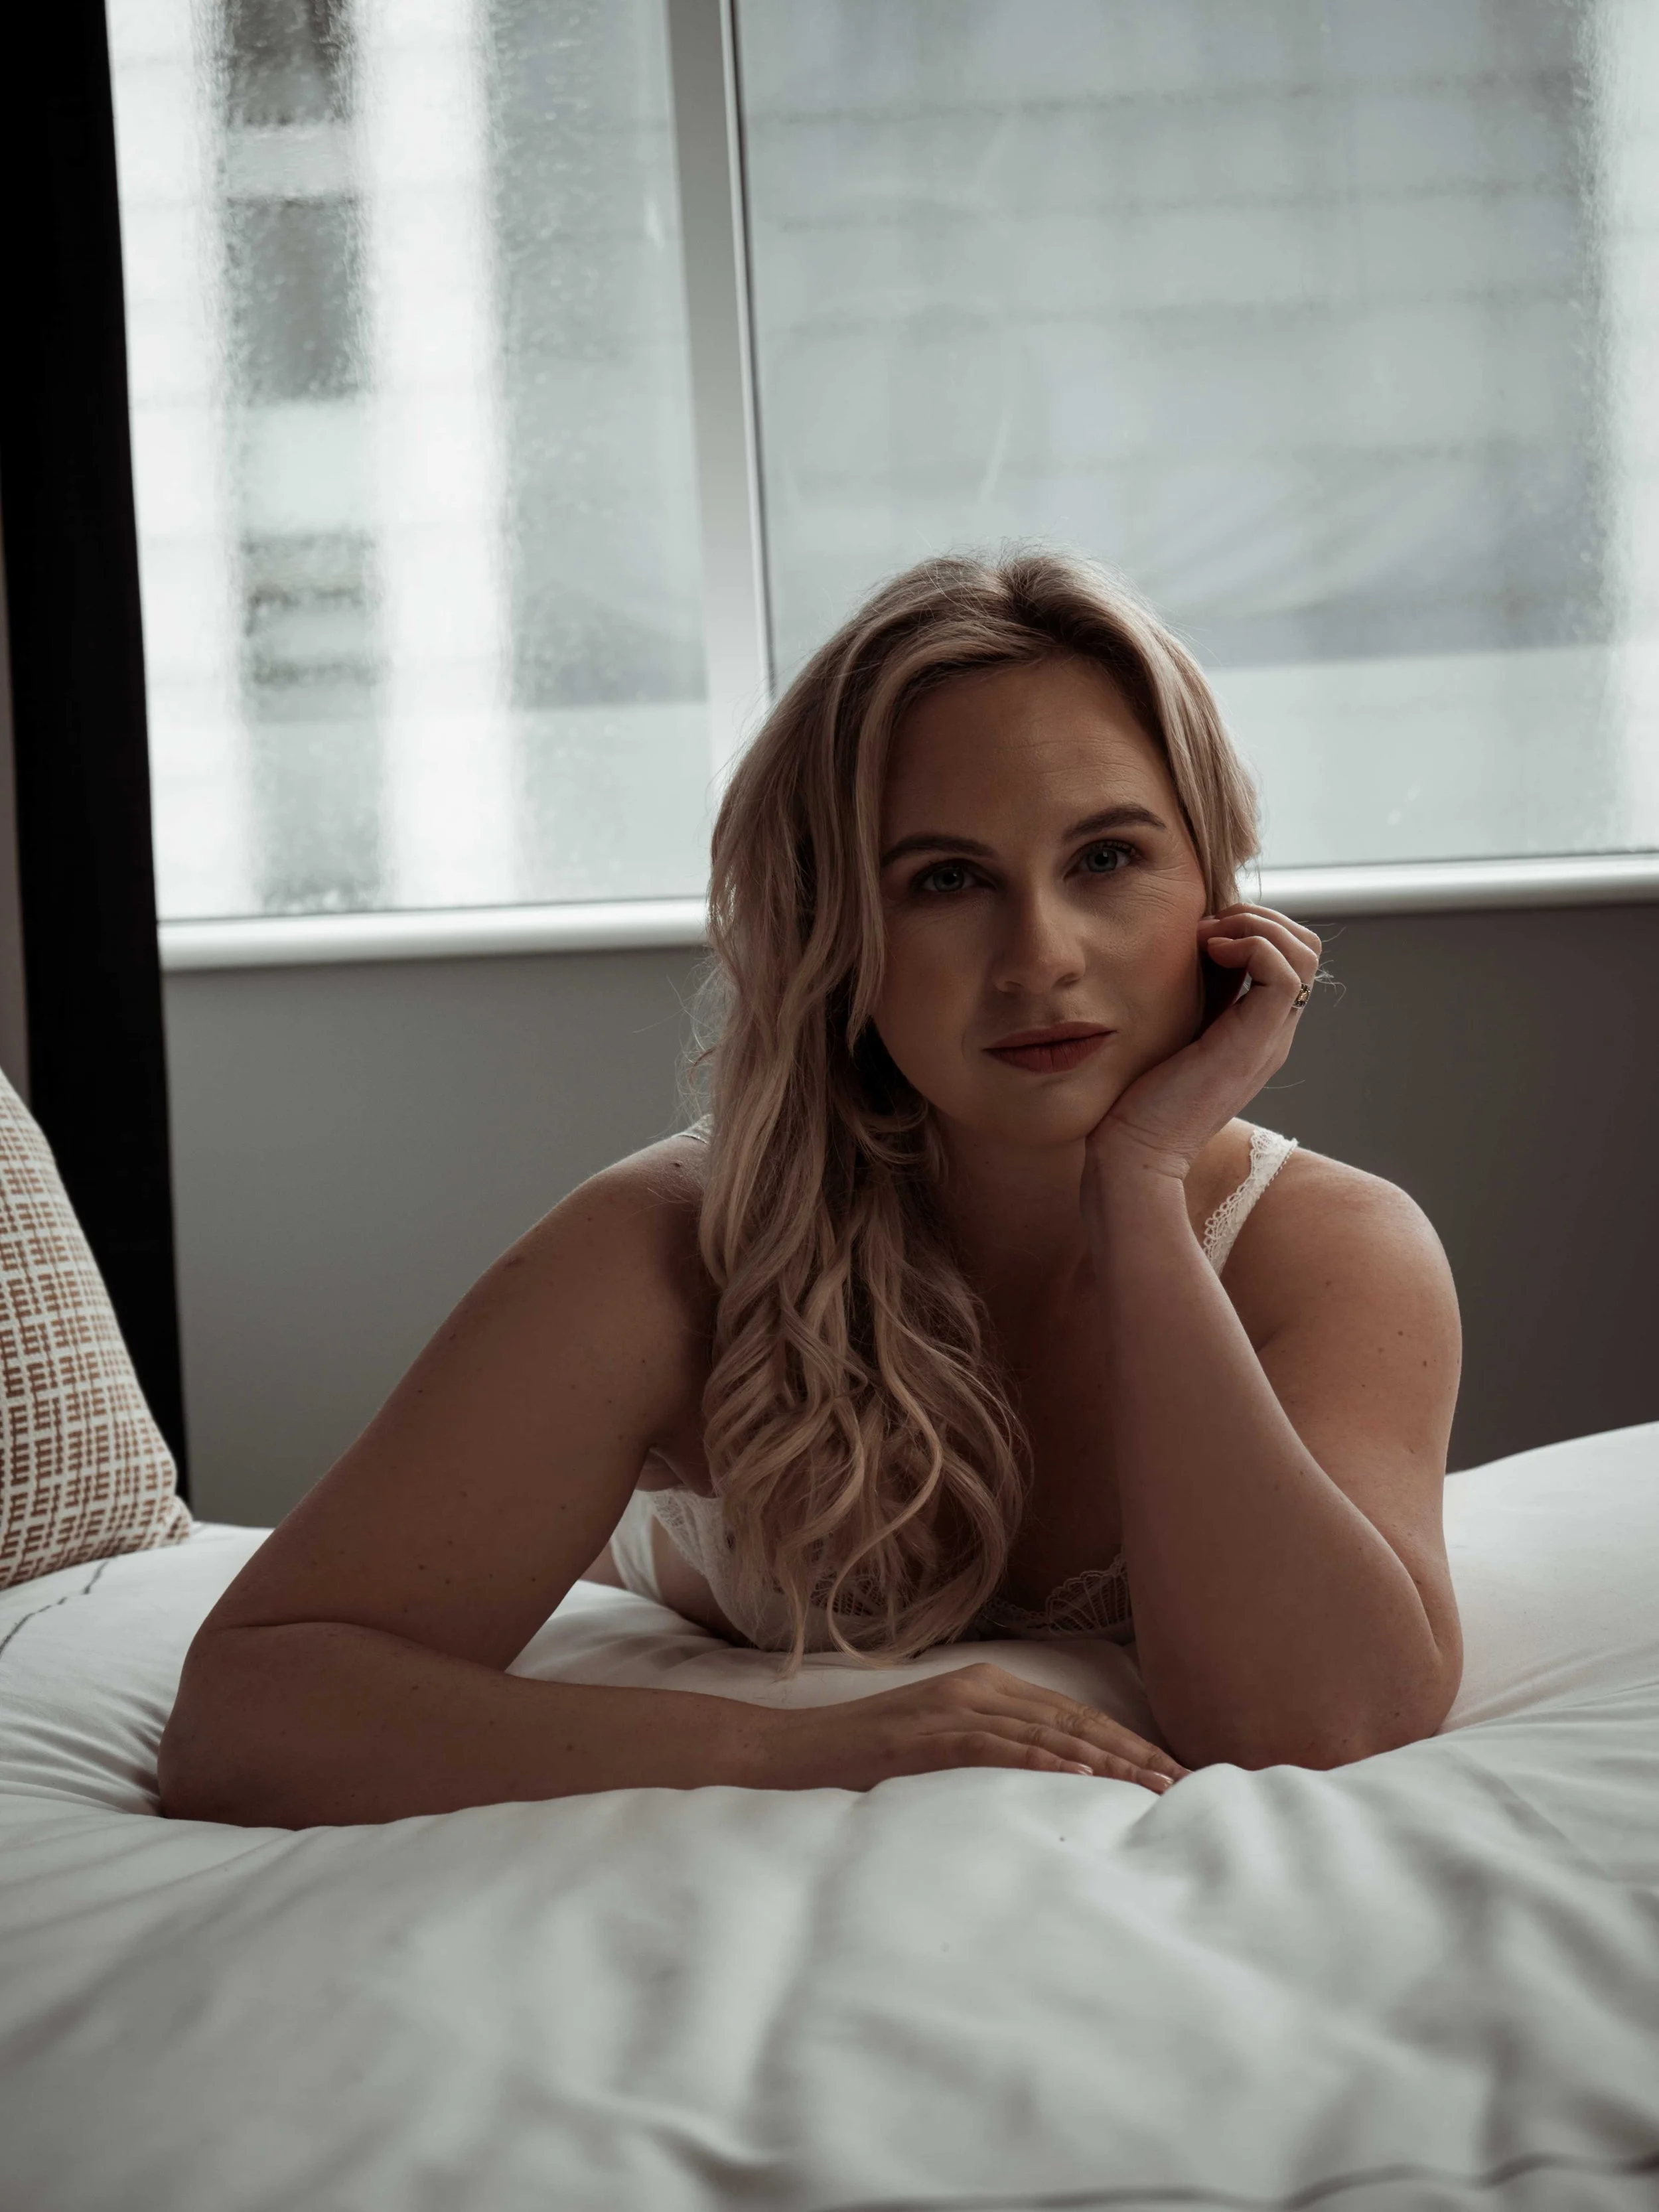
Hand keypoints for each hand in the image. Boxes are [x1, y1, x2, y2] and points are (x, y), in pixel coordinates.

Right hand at [748, 1662, 1189, 1793]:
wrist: (798, 1751)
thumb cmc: (873, 1756)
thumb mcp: (943, 1742)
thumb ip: (994, 1746)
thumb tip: (1055, 1775)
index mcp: (986, 1686)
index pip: (1075, 1715)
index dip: (1129, 1741)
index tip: (1173, 1770)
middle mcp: (977, 1689)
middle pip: (1073, 1720)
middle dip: (1134, 1752)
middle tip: (1185, 1783)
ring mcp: (952, 1710)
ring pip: (1047, 1733)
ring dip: (1105, 1761)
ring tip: (1153, 1786)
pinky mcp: (928, 1737)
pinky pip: (996, 1747)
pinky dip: (1041, 1759)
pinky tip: (1078, 1774)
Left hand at [1090, 903, 1320, 1183]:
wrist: (1137, 1151)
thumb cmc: (1141, 1098)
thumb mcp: (1174, 1031)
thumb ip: (1191, 998)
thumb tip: (1195, 942)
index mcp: (1259, 1028)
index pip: (1291, 955)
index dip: (1255, 926)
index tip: (1203, 934)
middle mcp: (1274, 1032)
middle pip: (1307, 947)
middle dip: (1260, 917)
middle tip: (1208, 929)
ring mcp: (1270, 1038)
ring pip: (1304, 953)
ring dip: (1256, 925)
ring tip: (1209, 937)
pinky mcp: (1255, 1043)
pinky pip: (1284, 974)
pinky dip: (1252, 945)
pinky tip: (1210, 952)